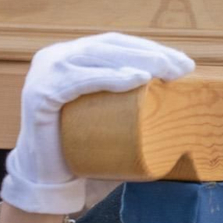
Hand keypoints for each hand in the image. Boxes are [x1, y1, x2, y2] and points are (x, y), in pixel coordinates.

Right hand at [2, 33, 193, 215]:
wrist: (47, 178)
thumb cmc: (85, 148)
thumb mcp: (108, 114)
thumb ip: (130, 99)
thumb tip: (182, 99)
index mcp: (70, 56)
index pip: (114, 43)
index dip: (149, 47)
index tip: (183, 63)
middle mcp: (53, 57)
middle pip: (108, 46)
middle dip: (150, 53)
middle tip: (183, 68)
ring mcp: (43, 73)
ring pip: (96, 57)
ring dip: (137, 60)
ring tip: (167, 72)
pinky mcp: (39, 95)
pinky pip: (78, 80)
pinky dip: (109, 77)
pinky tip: (137, 79)